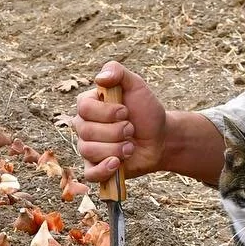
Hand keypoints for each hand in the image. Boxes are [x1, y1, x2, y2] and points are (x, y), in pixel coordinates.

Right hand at [73, 61, 168, 182]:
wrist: (160, 138)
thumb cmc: (146, 111)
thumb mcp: (137, 85)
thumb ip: (118, 72)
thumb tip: (100, 78)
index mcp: (89, 105)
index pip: (84, 108)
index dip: (106, 112)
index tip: (125, 111)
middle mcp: (84, 126)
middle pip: (85, 131)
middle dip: (115, 131)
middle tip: (131, 129)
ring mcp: (88, 148)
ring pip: (89, 150)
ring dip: (116, 148)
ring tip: (130, 145)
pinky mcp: (96, 168)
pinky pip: (89, 173)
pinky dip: (103, 169)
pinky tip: (117, 163)